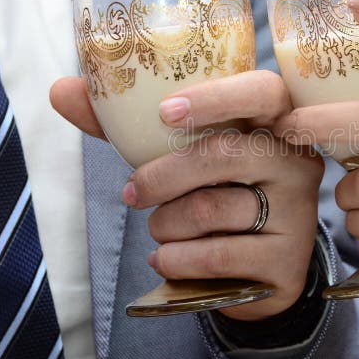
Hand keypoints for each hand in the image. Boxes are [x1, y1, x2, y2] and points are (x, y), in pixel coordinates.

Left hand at [51, 71, 323, 319]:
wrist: (254, 270)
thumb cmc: (213, 195)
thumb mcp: (178, 155)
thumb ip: (126, 125)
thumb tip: (59, 88)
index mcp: (275, 124)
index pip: (263, 92)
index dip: (216, 98)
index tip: (165, 113)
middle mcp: (296, 162)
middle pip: (225, 153)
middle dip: (162, 176)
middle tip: (132, 193)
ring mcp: (298, 212)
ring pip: (212, 208)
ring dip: (165, 224)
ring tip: (160, 228)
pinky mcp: (287, 260)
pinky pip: (216, 255)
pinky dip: (176, 259)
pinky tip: (167, 259)